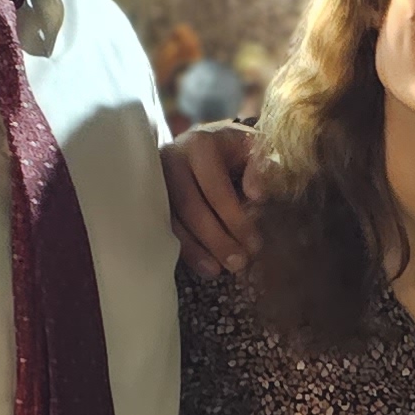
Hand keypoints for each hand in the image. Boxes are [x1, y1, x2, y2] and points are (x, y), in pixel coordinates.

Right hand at [165, 122, 260, 276]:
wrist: (211, 143)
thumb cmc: (239, 150)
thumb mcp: (255, 149)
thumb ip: (261, 166)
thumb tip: (257, 195)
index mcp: (200, 145)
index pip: (215, 187)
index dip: (234, 218)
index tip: (255, 244)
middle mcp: (173, 159)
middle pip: (189, 205)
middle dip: (216, 238)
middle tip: (239, 263)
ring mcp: (158, 180)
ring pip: (173, 220)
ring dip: (198, 249)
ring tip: (220, 270)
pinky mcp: (153, 198)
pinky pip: (166, 228)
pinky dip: (186, 250)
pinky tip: (206, 267)